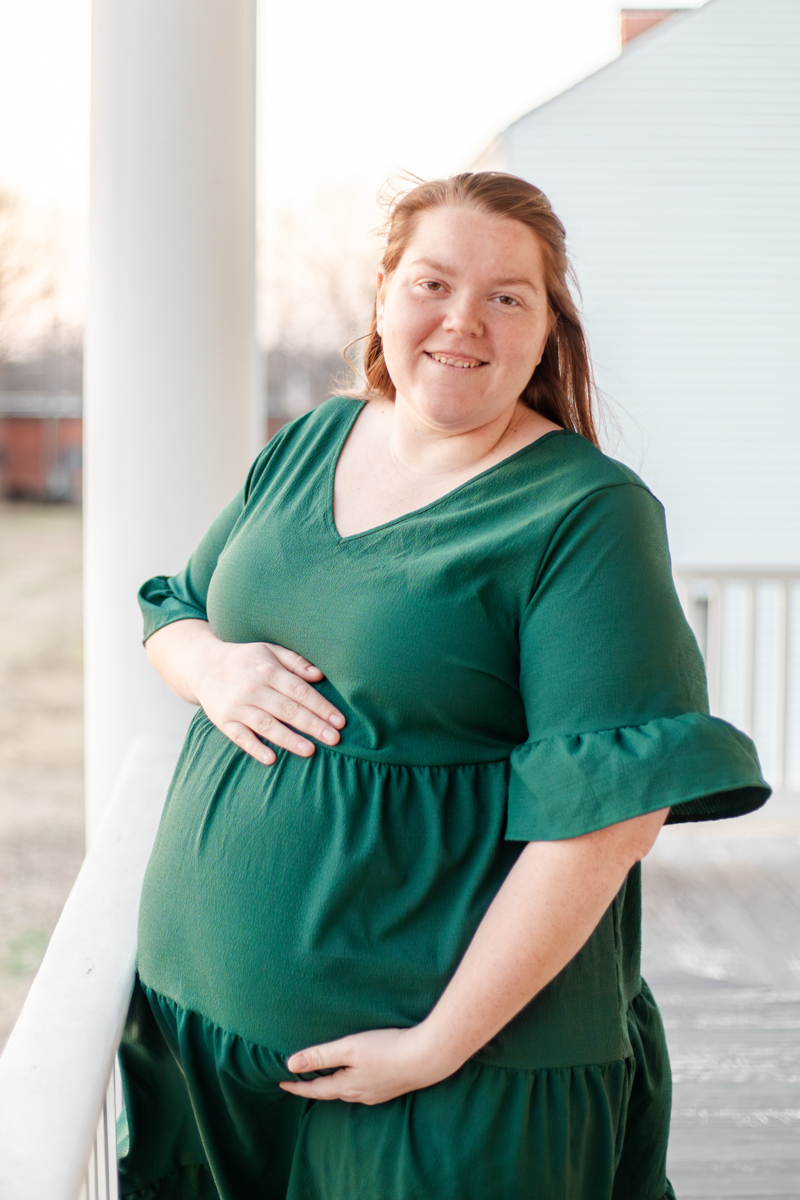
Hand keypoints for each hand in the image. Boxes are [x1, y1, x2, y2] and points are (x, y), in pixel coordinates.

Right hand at [195, 638, 345, 764]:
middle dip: (313, 725)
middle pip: (287, 709)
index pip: (300, 690)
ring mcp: (237, 706)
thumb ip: (295, 661)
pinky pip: (240, 737)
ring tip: (311, 750)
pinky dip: (255, 748)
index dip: (321, 706)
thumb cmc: (245, 659)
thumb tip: (320, 675)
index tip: (340, 721)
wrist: (202, 665)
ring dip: (289, 739)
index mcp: (268, 669)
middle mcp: (253, 688)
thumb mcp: (269, 650)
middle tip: (335, 739)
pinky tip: (271, 759)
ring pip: (267, 725)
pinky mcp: (223, 721)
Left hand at [278, 1025, 460, 1105]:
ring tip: (326, 1076)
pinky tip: (358, 1074)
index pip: (315, 1090)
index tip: (281, 1083)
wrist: (427, 1058)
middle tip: (300, 1080)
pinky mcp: (391, 1087)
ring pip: (348, 1090)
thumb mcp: (350, 1048)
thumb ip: (321, 1055)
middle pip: (331, 1092)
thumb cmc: (387, 1049)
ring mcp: (377, 1094)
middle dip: (315, 1087)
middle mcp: (360, 1095)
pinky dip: (352, 1081)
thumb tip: (291, 1064)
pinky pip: (364, 1088)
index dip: (297, 1086)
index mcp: (347, 1086)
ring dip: (334, 1084)